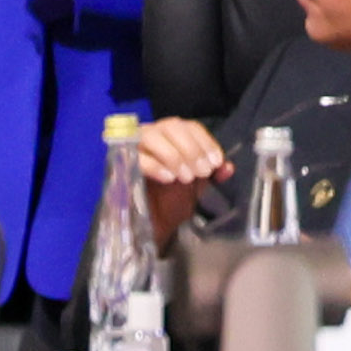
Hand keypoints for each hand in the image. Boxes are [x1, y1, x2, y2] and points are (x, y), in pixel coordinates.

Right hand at [136, 118, 229, 245]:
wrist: (152, 224)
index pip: (190, 126)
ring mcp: (135, 147)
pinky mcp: (122, 164)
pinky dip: (155, 165)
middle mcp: (153, 134)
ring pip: (152, 135)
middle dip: (191, 149)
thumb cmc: (174, 200)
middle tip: (202, 172)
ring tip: (186, 177)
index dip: (205, 142)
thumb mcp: (198, 186)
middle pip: (171, 126)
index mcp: (173, 137)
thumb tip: (227, 167)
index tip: (215, 163)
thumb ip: (212, 174)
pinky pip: (137, 157)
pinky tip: (169, 178)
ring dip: (173, 155)